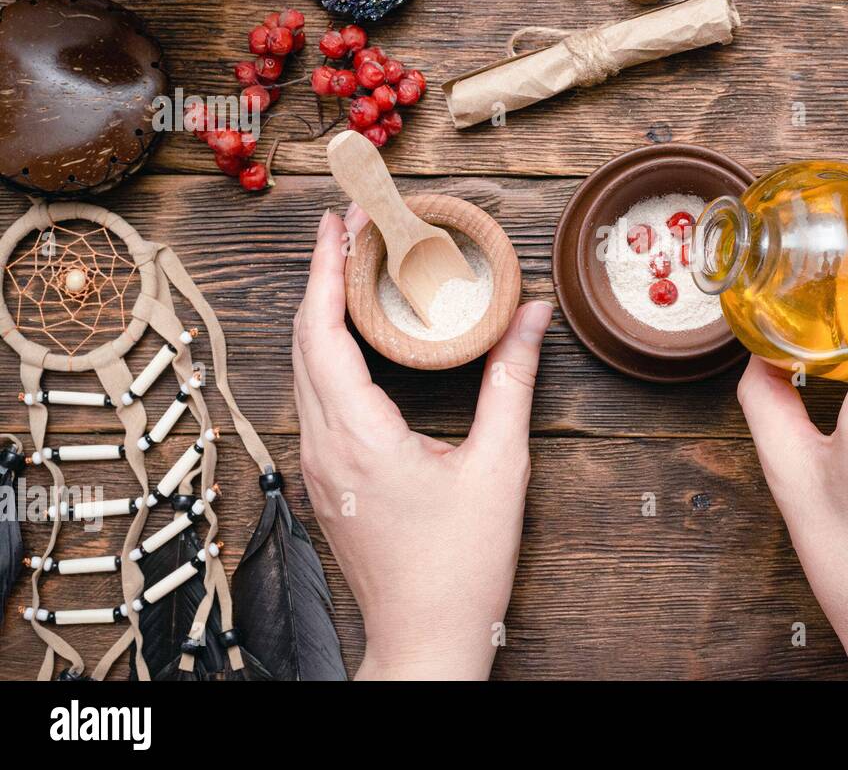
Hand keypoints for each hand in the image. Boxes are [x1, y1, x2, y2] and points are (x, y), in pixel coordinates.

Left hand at [293, 207, 552, 679]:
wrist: (426, 638)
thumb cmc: (462, 565)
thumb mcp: (500, 466)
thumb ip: (512, 381)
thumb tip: (531, 316)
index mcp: (359, 435)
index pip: (323, 330)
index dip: (328, 269)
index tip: (342, 221)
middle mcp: (324, 445)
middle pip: (303, 341)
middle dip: (322, 277)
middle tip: (350, 229)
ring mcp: (319, 466)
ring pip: (303, 370)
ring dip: (322, 314)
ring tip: (352, 270)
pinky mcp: (328, 480)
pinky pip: (315, 399)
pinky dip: (328, 353)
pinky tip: (357, 339)